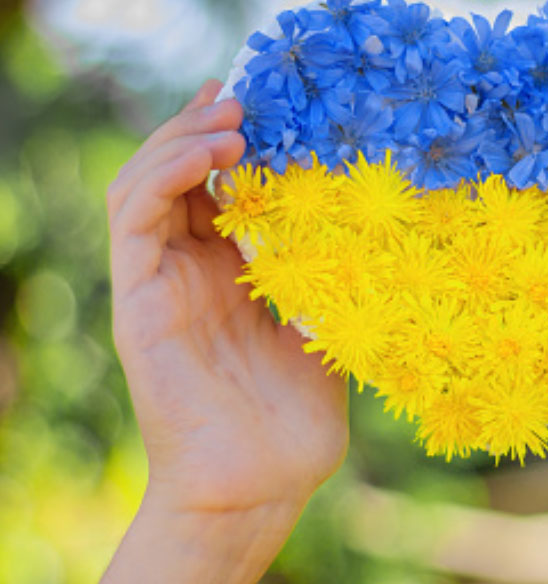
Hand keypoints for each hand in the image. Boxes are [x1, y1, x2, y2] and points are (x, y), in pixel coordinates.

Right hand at [107, 79, 347, 515]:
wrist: (260, 486)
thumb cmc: (294, 419)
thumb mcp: (325, 330)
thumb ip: (332, 283)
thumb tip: (376, 236)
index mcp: (227, 273)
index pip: (215, 188)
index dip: (233, 141)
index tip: (270, 102)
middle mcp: (187, 270)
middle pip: (176, 174)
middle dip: (205, 127)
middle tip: (246, 97)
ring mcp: (158, 283)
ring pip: (144, 184)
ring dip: (181, 140)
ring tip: (231, 117)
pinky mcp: (138, 302)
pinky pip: (135, 220)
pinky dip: (165, 176)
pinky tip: (212, 157)